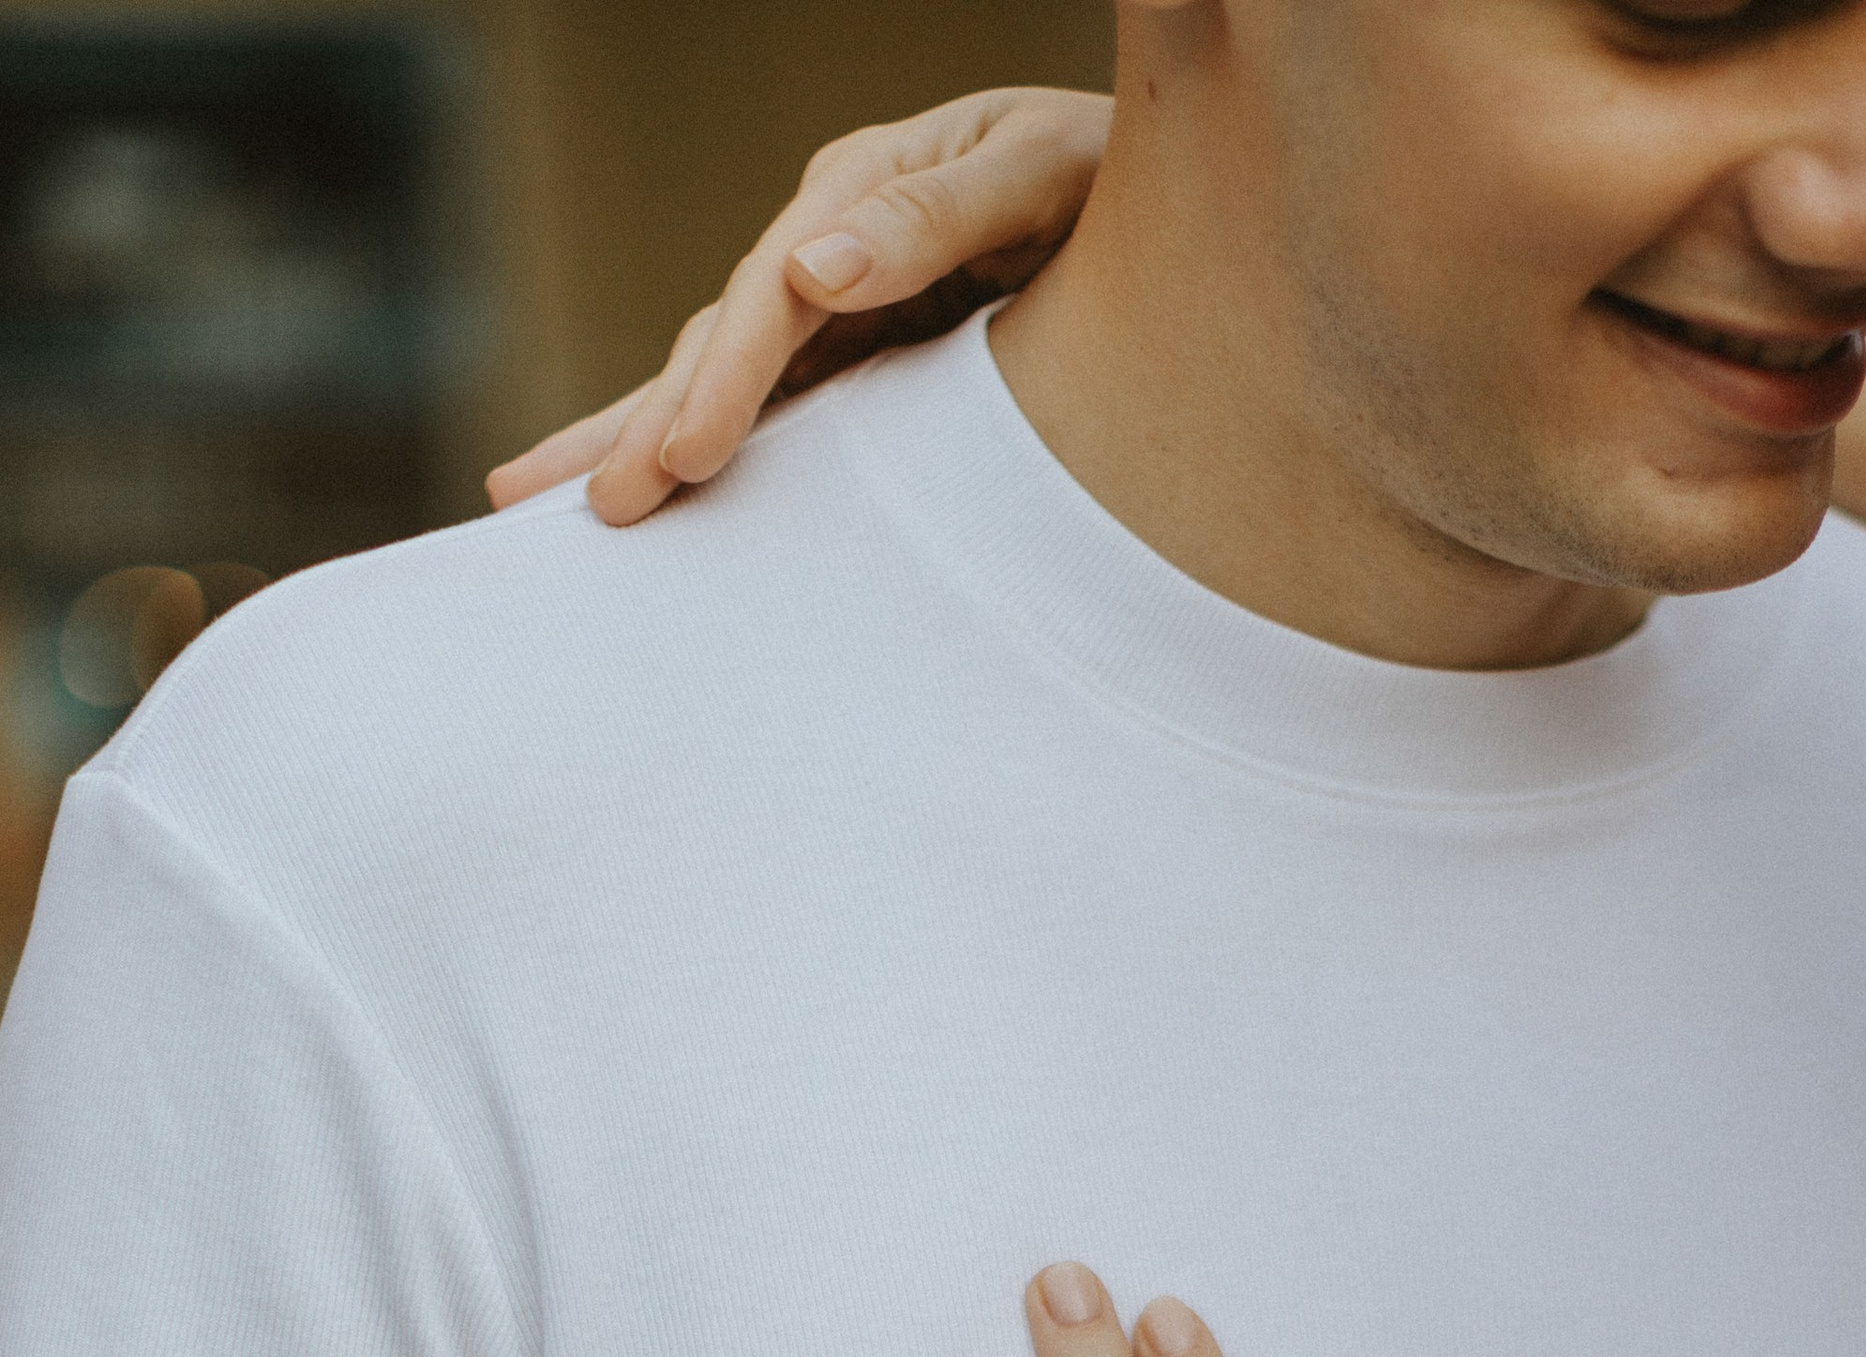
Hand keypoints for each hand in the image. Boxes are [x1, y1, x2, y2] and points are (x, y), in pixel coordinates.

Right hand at [486, 89, 1110, 522]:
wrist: (1164, 212)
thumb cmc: (1110, 182)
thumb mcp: (1042, 172)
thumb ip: (940, 212)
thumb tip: (816, 265)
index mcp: (863, 193)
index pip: (773, 290)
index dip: (726, 374)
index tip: (685, 455)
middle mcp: (830, 247)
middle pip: (721, 341)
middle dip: (647, 424)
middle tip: (586, 509)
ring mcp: (835, 309)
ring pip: (721, 382)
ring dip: (637, 441)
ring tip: (536, 508)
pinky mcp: (859, 364)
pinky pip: (769, 416)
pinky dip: (696, 452)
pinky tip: (640, 498)